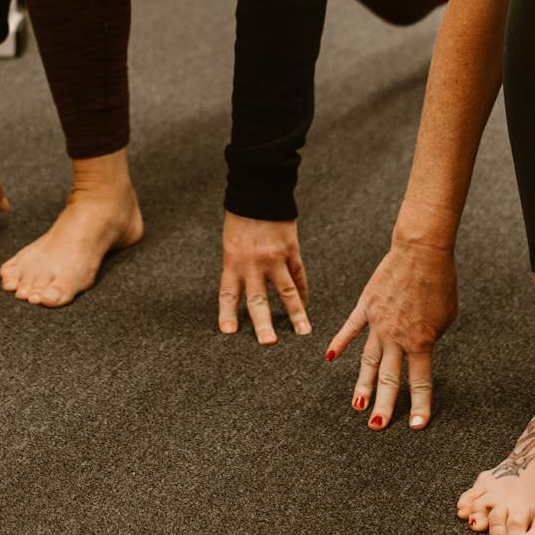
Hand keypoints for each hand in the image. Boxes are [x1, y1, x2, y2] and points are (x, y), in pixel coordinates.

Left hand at [217, 213, 311, 343]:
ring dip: (296, 314)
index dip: (228, 314)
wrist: (259, 190)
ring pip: (286, 292)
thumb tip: (243, 289)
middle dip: (263, 324)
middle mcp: (253, 263)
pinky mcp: (291, 250)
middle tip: (268, 344)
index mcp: (233, 261)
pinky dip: (303, 291)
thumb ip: (237, 265)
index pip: (229, 294)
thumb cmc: (240, 216)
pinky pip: (299, 275)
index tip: (228, 333)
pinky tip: (306, 305)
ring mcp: (275, 258)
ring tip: (303, 333)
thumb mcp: (231, 242)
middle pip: (258, 300)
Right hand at [326, 233, 458, 429]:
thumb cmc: (440, 282)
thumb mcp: (446, 316)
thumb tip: (418, 347)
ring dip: (362, 385)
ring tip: (357, 405)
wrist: (421, 251)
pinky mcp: (366, 306)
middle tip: (377, 426)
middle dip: (383, 405)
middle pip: (388, 378)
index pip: (419, 381)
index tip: (415, 426)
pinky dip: (339, 343)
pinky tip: (330, 357)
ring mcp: (377, 323)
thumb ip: (430, 336)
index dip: (419, 406)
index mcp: (421, 342)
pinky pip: (350, 329)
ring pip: (367, 361)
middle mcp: (396, 337)